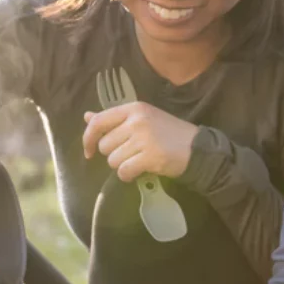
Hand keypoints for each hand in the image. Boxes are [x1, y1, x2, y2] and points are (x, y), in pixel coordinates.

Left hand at [82, 102, 197, 180]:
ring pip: (113, 160)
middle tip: (131, 154)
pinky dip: (128, 176)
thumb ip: (114, 119)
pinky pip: (124, 172)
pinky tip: (140, 171)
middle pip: (104, 145)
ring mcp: (144, 138)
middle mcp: (136, 121)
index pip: (98, 122)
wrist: (197, 148)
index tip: (88, 152)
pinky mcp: (150, 157)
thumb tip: (87, 116)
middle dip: (114, 154)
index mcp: (133, 108)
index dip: (88, 139)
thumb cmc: (167, 133)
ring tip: (139, 160)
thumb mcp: (141, 118)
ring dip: (122, 165)